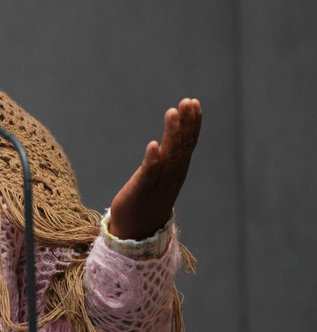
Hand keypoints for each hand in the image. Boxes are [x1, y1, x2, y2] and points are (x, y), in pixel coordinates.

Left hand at [109, 98, 201, 239]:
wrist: (138, 229)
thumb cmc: (148, 198)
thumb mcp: (161, 174)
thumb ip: (168, 157)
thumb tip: (173, 138)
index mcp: (177, 168)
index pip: (188, 142)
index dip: (192, 122)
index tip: (193, 102)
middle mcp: (172, 173)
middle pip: (182, 145)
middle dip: (186, 122)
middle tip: (188, 101)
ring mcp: (159, 182)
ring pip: (169, 155)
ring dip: (172, 134)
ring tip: (172, 113)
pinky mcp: (143, 190)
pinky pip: (150, 173)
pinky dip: (153, 159)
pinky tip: (153, 145)